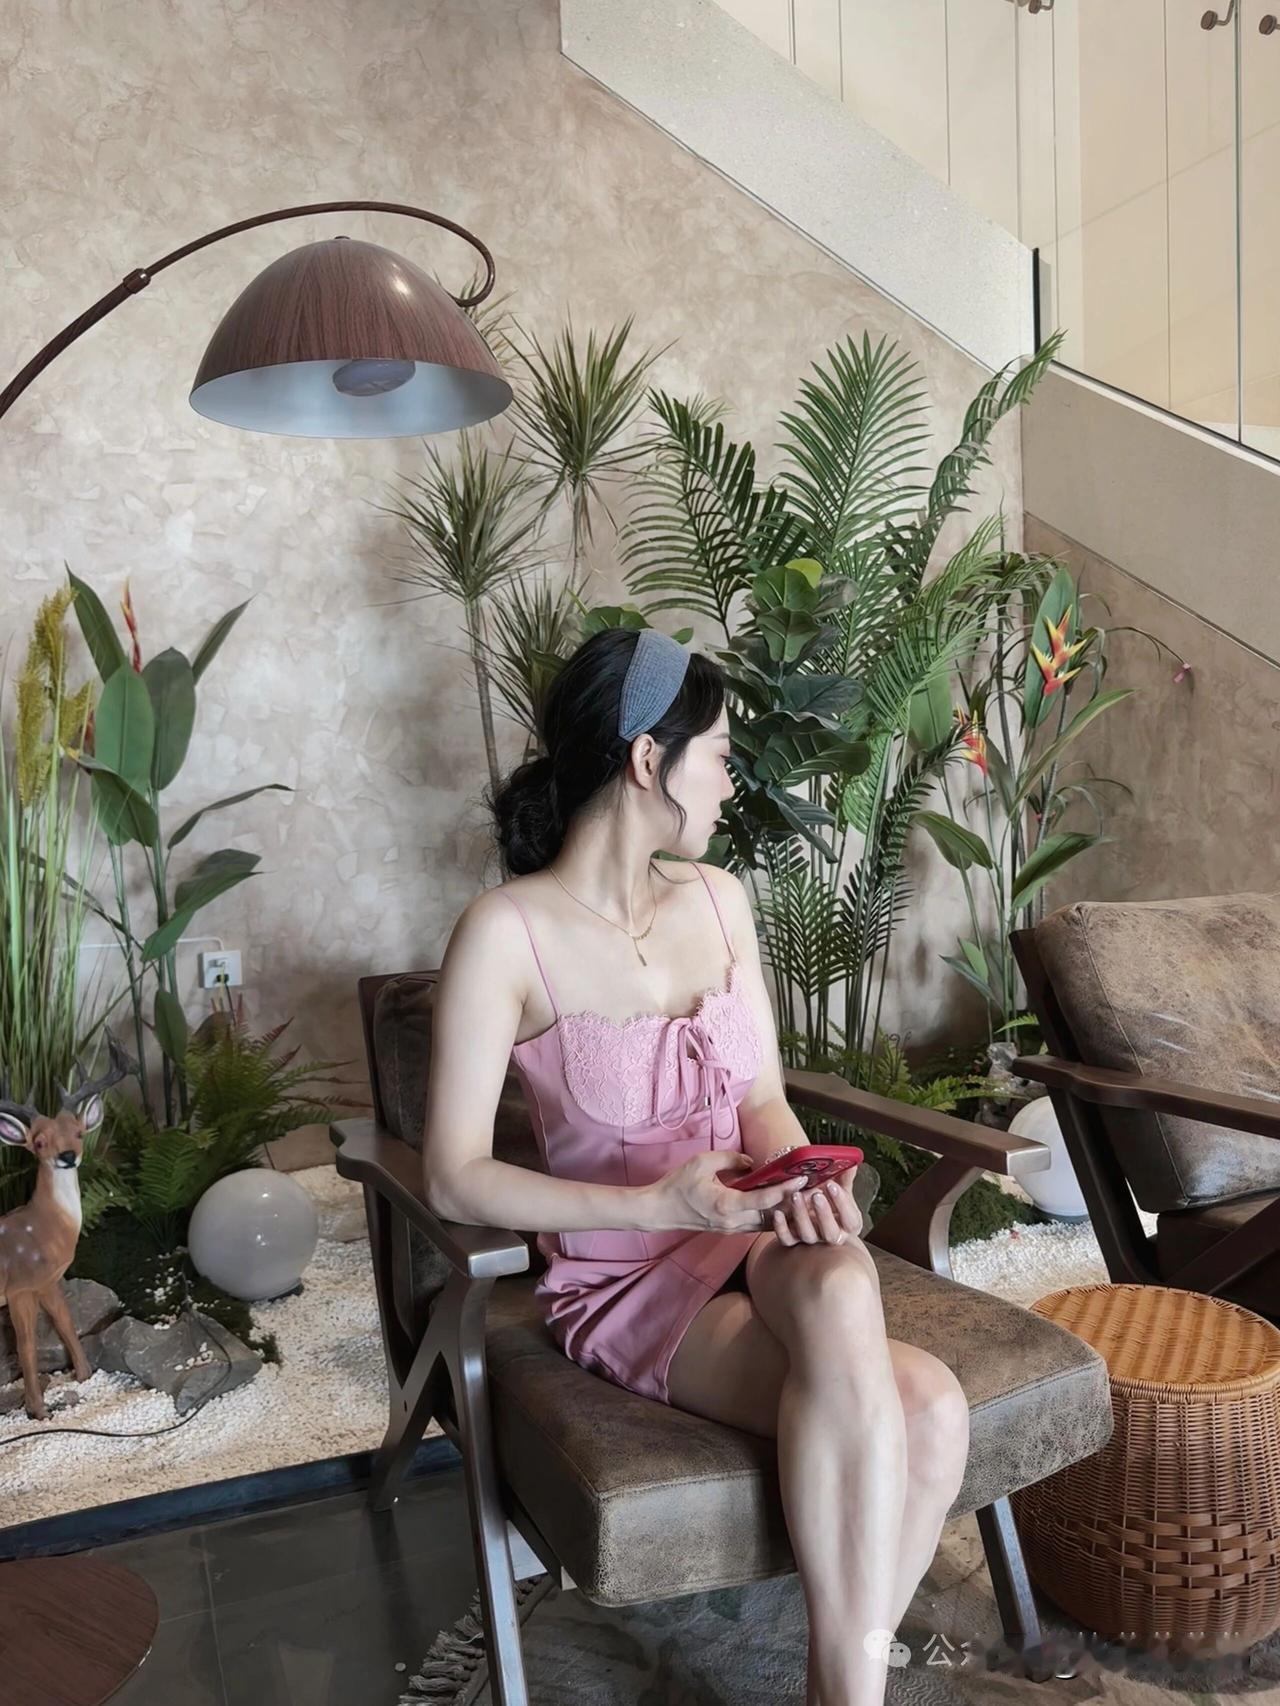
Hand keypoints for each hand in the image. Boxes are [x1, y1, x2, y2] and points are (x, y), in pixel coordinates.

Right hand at [654, 1150, 808, 1233]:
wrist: (660, 1211)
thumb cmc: (678, 1185)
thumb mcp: (702, 1162)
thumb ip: (730, 1159)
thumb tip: (752, 1162)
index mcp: (726, 1205)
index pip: (765, 1200)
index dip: (786, 1190)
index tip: (802, 1178)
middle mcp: (733, 1222)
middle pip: (773, 1216)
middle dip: (794, 1203)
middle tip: (813, 1190)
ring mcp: (733, 1230)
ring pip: (768, 1225)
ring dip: (786, 1212)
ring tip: (804, 1199)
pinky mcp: (731, 1230)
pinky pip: (759, 1226)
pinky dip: (774, 1216)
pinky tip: (784, 1206)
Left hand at [769, 1170, 862, 1246]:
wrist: (813, 1213)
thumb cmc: (829, 1200)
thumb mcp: (839, 1190)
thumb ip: (845, 1179)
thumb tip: (852, 1164)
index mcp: (848, 1225)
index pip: (851, 1221)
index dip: (842, 1204)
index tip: (831, 1184)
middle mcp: (831, 1235)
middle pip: (831, 1233)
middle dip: (824, 1214)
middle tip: (815, 1194)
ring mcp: (812, 1239)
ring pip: (808, 1235)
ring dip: (801, 1216)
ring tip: (796, 1195)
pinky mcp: (794, 1240)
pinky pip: (787, 1240)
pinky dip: (782, 1227)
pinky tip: (778, 1213)